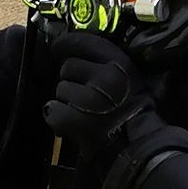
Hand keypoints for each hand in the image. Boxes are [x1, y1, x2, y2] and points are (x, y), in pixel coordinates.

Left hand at [44, 33, 187, 188]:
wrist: (135, 147)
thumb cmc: (132, 112)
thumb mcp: (130, 78)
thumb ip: (106, 62)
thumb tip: (73, 48)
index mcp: (119, 63)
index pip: (82, 41)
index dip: (65, 44)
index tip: (58, 48)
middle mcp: (104, 77)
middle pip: (67, 66)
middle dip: (71, 80)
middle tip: (85, 96)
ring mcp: (89, 99)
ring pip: (60, 89)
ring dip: (66, 101)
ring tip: (84, 113)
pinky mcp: (75, 119)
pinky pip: (52, 109)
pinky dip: (58, 117)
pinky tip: (71, 124)